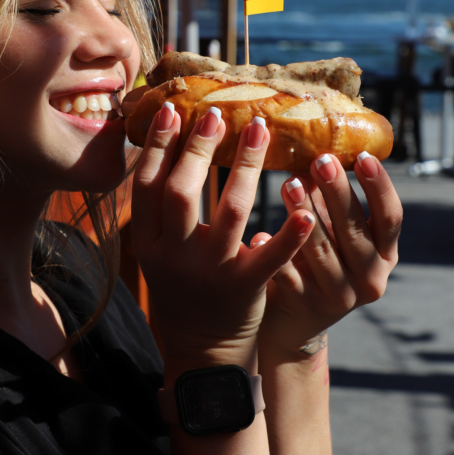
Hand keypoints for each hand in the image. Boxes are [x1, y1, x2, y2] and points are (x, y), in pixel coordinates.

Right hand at [131, 106, 314, 374]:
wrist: (199, 344)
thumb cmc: (180, 281)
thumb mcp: (158, 248)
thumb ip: (161, 207)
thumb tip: (170, 144)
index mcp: (148, 241)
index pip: (147, 184)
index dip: (158, 145)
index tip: (174, 110)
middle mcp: (173, 254)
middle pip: (181, 192)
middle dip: (198, 148)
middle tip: (217, 114)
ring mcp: (210, 271)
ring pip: (230, 211)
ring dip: (245, 167)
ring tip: (258, 130)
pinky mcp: (245, 287)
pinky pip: (270, 258)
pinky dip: (290, 234)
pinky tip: (307, 208)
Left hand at [255, 153, 401, 356]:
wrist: (293, 321)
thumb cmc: (313, 262)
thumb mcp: (331, 234)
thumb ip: (327, 200)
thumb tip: (314, 148)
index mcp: (384, 255)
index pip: (391, 218)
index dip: (379, 187)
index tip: (363, 156)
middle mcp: (370, 278)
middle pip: (354, 229)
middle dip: (337, 192)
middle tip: (319, 161)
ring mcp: (339, 296)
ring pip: (321, 250)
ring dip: (304, 214)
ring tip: (289, 183)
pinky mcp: (305, 306)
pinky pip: (289, 275)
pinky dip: (276, 252)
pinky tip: (261, 233)